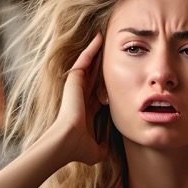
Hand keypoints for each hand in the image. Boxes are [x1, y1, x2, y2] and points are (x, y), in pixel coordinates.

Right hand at [44, 34, 108, 165]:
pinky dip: (91, 48)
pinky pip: (85, 59)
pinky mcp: (74, 79)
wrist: (68, 141)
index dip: (108, 82)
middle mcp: (81, 95)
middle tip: (113, 48)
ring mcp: (76, 86)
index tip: (119, 74)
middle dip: (102, 62)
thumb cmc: (79, 148)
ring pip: (90, 64)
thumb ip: (104, 146)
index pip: (99, 91)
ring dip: (97, 51)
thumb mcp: (97, 150)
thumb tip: (109, 150)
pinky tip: (99, 37)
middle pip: (95, 74)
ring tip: (106, 36)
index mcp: (87, 109)